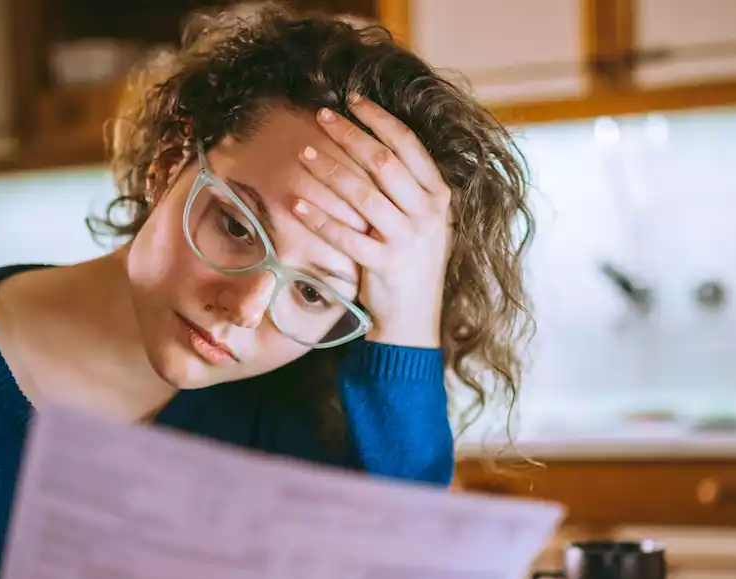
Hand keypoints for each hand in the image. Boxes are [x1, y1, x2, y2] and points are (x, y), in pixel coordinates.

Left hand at [294, 96, 450, 348]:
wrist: (415, 320)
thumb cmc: (412, 265)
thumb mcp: (425, 223)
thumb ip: (410, 188)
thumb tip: (376, 143)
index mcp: (439, 198)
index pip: (408, 146)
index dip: (379, 119)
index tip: (352, 101)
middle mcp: (427, 215)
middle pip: (383, 162)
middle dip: (350, 135)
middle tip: (322, 116)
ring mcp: (407, 241)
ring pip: (363, 195)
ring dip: (330, 170)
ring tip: (305, 153)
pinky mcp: (384, 265)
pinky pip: (346, 236)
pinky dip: (319, 219)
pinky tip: (297, 203)